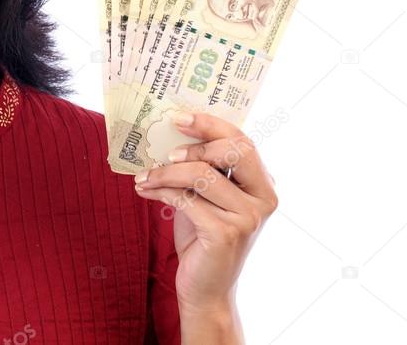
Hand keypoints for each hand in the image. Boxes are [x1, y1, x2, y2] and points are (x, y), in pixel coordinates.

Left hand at [133, 111, 277, 313]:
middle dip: (196, 144)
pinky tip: (144, 190)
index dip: (210, 124)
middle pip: (234, 150)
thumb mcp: (204, 197)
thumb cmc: (202, 237)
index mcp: (262, 184)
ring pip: (202, 175)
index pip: (242, 141)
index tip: (178, 117)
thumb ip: (200, 169)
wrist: (205, 288)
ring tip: (144, 176)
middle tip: (165, 151)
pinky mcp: (226, 233)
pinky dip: (160, 190)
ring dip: (165, 172)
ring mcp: (248, 217)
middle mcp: (263, 198)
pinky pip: (186, 199)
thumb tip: (168, 134)